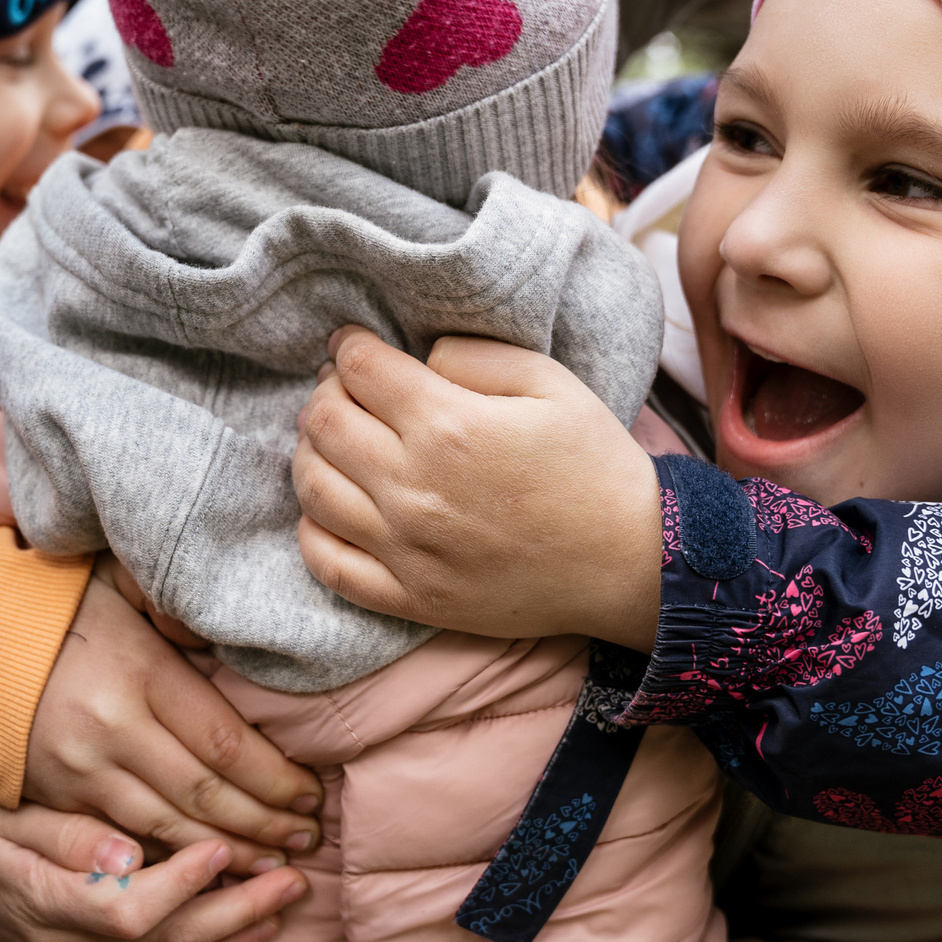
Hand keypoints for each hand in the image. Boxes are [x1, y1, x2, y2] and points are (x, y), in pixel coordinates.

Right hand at [0, 793, 308, 941]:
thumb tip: (124, 850)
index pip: (125, 910)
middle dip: (236, 916)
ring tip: (279, 911)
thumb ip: (65, 830)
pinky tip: (243, 938)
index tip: (225, 846)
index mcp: (41, 902)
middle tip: (290, 878)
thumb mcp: (7, 812)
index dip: (182, 884)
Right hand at [25, 566, 319, 871]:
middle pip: (205, 794)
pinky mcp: (58, 798)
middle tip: (308, 840)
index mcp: (139, 673)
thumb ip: (177, 608)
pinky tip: (211, 868)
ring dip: (228, 852)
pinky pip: (127, 839)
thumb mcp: (120, 588)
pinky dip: (174, 859)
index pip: (225, 743)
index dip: (276, 779)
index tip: (312, 795)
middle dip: (264, 824)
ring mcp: (81, 771)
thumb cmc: (61, 612)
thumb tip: (238, 627)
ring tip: (274, 863)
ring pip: (169, 828)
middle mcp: (112, 729)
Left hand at [291, 327, 662, 648]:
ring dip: (311, 453)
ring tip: (333, 441)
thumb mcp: (550, 382)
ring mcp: (405, 548)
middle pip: (324, 423)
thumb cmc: (594, 466)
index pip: (359, 369)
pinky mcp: (410, 598)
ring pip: (313, 488)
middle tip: (343, 389)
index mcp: (447, 425)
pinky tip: (330, 508)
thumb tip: (416, 359)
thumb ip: (474, 355)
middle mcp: (413, 487)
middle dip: (325, 393)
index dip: (348, 346)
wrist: (630, 563)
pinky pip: (328, 563)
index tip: (351, 344)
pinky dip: (312, 530)